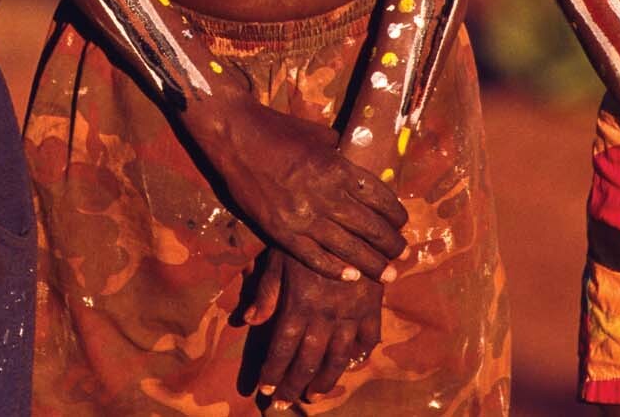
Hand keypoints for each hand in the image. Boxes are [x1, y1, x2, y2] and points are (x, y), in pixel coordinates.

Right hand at [180, 93, 407, 279]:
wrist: (235, 136)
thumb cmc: (277, 129)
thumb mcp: (318, 135)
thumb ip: (340, 153)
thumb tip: (356, 166)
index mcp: (338, 168)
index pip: (380, 199)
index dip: (396, 216)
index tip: (402, 224)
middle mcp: (325, 195)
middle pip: (371, 228)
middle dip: (391, 245)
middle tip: (401, 255)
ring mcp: (303, 216)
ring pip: (349, 248)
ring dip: (373, 264)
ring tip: (388, 275)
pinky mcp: (281, 231)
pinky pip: (314, 257)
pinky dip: (335, 269)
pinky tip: (351, 277)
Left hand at [239, 246, 381, 405]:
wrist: (351, 219)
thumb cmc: (307, 234)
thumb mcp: (280, 257)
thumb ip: (266, 291)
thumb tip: (246, 320)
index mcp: (300, 303)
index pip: (283, 347)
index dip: (273, 371)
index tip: (264, 389)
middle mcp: (326, 314)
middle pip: (308, 360)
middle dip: (294, 384)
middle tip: (284, 403)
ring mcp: (352, 313)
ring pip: (339, 358)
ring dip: (325, 380)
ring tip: (313, 395)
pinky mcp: (373, 306)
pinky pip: (369, 339)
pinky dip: (360, 355)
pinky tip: (351, 365)